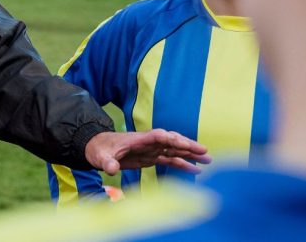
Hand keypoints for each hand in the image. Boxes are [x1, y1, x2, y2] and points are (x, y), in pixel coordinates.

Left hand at [85, 129, 210, 175]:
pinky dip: (183, 164)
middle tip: (204, 150)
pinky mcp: (151, 157)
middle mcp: (148, 143)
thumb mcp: (100, 157)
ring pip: (174, 150)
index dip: (170, 138)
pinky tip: (197, 170)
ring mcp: (151, 150)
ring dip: (190, 154)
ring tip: (209, 159)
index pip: (157, 136)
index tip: (182, 142)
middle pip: (171, 141)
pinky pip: (170, 159)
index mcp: (137, 139)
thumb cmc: (98, 150)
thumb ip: (107, 162)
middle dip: (187, 144)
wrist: (97, 148)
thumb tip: (111, 170)